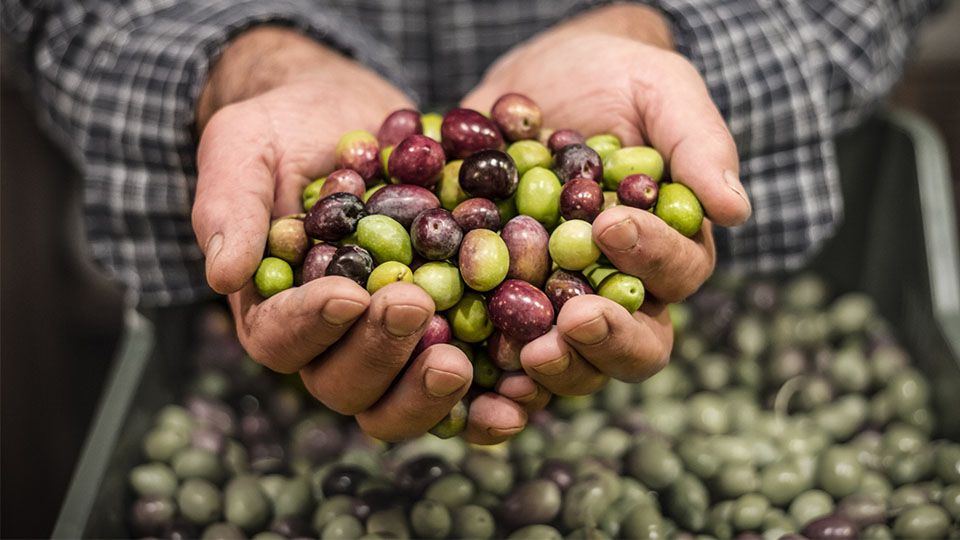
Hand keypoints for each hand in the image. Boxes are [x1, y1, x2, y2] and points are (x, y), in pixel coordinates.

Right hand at [191, 27, 528, 442]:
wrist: (353, 117)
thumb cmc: (288, 129)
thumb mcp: (246, 146)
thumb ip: (230, 205)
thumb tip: (221, 273)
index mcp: (275, 308)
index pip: (280, 338)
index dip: (312, 324)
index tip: (348, 293)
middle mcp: (330, 343)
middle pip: (343, 383)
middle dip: (379, 352)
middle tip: (415, 307)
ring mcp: (389, 346)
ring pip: (399, 400)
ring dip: (429, 391)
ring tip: (462, 361)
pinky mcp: (446, 336)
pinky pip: (463, 388)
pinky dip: (486, 403)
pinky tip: (518, 396)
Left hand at [463, 5, 751, 394]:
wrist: (533, 81)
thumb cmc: (611, 78)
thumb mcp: (658, 89)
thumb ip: (698, 143)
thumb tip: (735, 210)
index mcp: (668, 248)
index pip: (677, 274)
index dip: (650, 257)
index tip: (610, 226)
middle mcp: (620, 289)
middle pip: (637, 345)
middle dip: (608, 340)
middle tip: (572, 322)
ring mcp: (560, 305)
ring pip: (575, 364)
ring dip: (556, 368)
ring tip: (526, 352)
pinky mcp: (502, 306)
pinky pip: (504, 357)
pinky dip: (494, 378)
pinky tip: (475, 376)